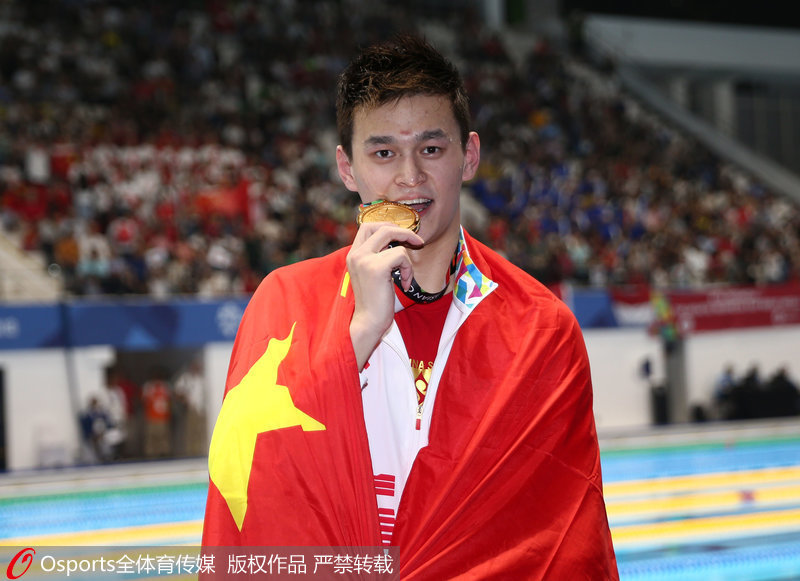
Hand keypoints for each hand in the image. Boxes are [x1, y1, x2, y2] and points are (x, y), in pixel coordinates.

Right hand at [347, 222, 423, 369]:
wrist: (369, 322)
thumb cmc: (376, 301)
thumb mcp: (374, 273)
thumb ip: (379, 256)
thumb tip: (398, 238)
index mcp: (353, 254)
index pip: (368, 226)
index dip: (389, 227)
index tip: (404, 237)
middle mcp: (356, 254)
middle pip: (381, 226)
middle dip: (402, 231)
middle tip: (417, 242)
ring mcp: (364, 259)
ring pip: (392, 237)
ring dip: (407, 258)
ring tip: (406, 276)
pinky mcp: (375, 267)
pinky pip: (401, 255)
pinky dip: (408, 270)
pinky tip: (405, 285)